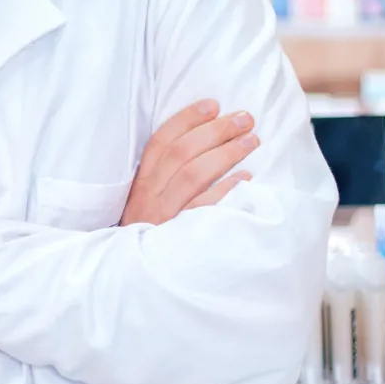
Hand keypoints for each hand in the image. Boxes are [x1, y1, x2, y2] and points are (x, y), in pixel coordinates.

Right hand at [120, 100, 258, 226]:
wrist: (133, 279)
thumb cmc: (150, 234)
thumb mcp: (148, 202)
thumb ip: (164, 177)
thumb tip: (201, 144)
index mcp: (140, 182)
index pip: (160, 142)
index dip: (186, 120)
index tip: (212, 104)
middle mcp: (148, 195)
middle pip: (181, 154)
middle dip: (214, 131)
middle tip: (244, 118)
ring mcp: (162, 215)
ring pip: (192, 175)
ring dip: (225, 153)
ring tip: (252, 140)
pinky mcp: (178, 237)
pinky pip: (202, 209)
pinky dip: (224, 191)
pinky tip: (246, 178)